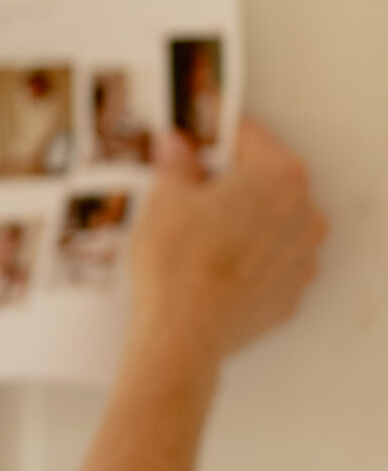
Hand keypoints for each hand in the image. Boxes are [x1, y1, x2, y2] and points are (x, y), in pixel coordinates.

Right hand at [127, 114, 326, 366]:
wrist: (182, 333)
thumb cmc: (178, 260)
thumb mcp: (166, 197)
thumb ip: (177, 164)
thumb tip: (175, 148)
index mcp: (280, 176)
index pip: (247, 137)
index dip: (212, 138)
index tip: (189, 144)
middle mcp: (305, 213)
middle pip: (265, 180)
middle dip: (230, 180)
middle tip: (188, 189)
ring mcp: (303, 257)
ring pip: (271, 222)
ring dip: (242, 220)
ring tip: (198, 232)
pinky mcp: (290, 292)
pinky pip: (270, 261)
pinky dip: (247, 257)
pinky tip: (212, 264)